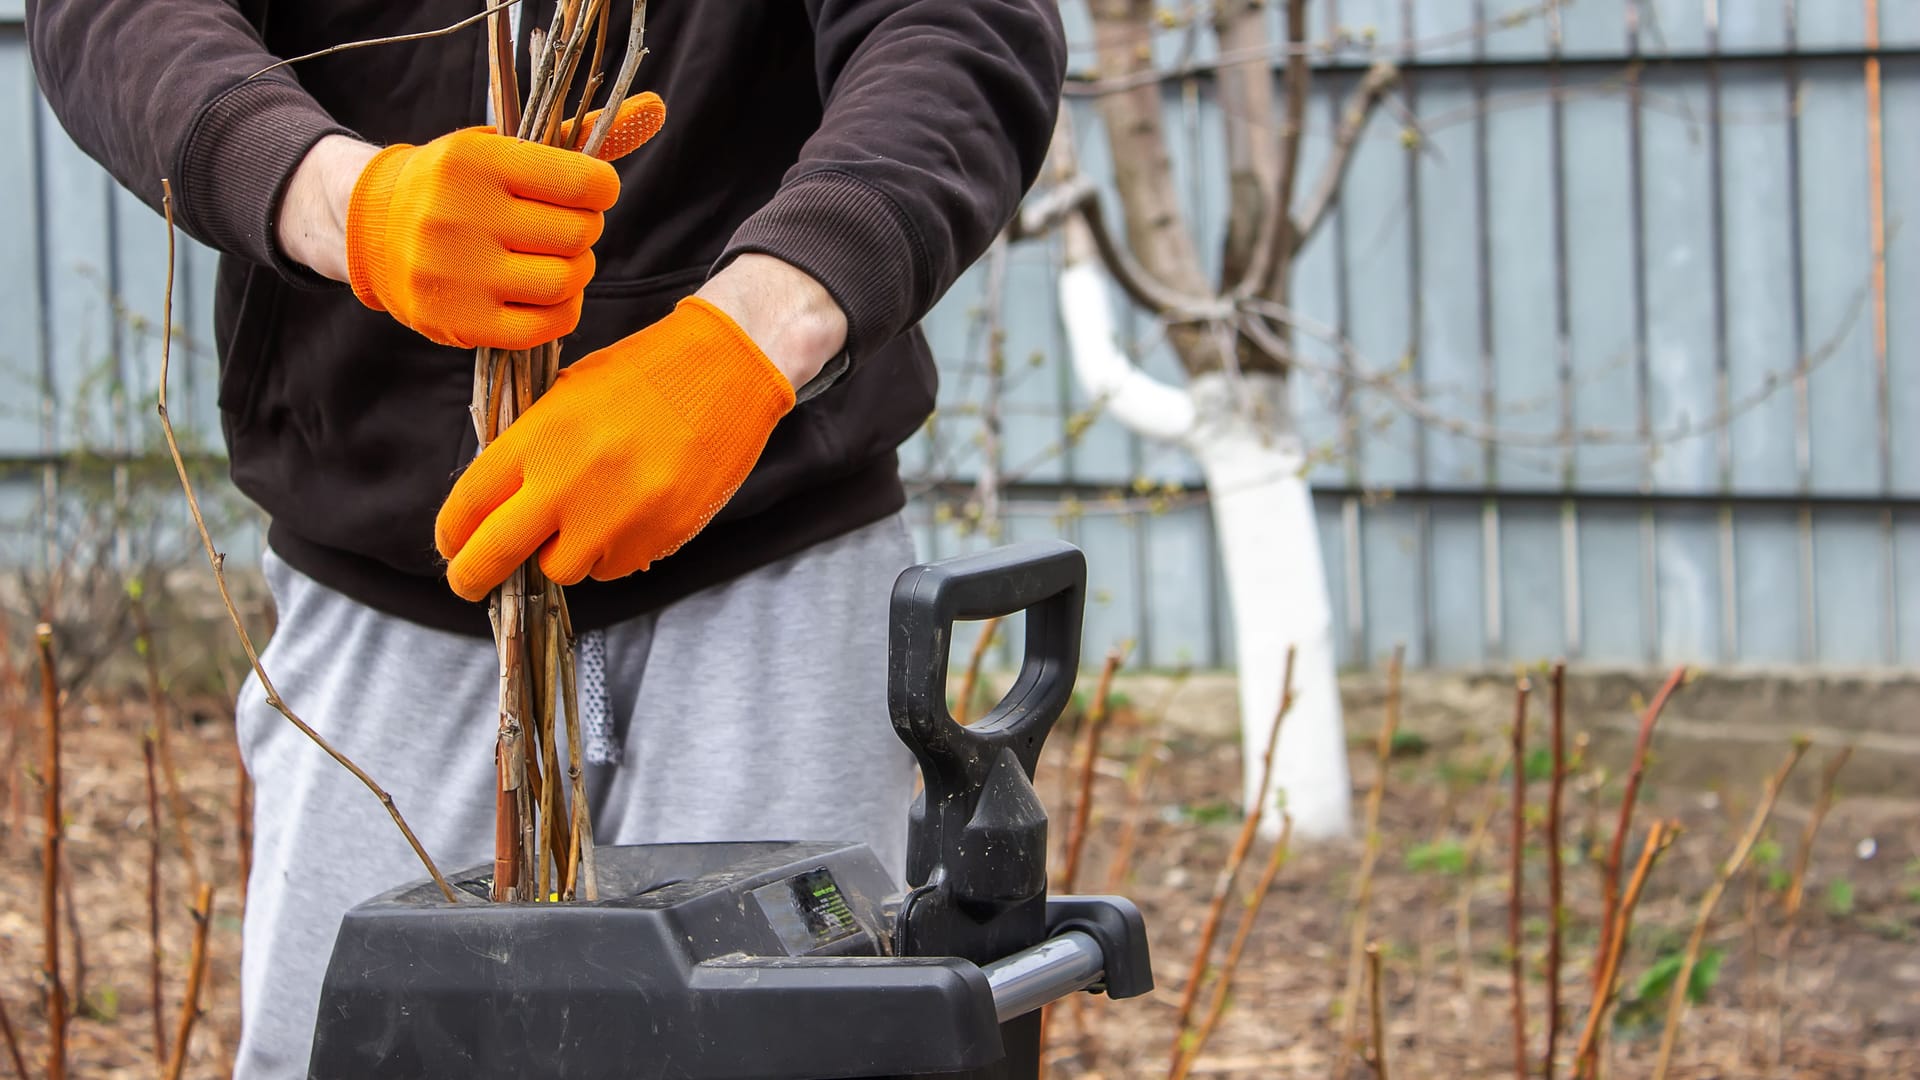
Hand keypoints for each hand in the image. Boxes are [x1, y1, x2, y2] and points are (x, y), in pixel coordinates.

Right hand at [276, 94, 665, 350]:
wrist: (375, 228)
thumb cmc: (460, 185)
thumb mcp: (507, 148)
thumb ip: (581, 136)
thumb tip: (656, 109)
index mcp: (476, 161)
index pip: (582, 181)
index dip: (600, 190)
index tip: (586, 192)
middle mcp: (460, 215)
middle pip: (579, 235)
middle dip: (583, 231)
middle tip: (561, 228)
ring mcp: (457, 273)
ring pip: (567, 281)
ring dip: (575, 272)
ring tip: (552, 259)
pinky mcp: (460, 322)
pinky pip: (546, 326)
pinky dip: (561, 311)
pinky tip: (544, 294)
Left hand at [433, 294, 799, 600]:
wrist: (728, 371)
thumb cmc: (646, 374)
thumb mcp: (569, 394)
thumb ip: (529, 448)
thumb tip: (496, 503)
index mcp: (539, 437)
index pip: (469, 503)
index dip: (451, 533)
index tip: (450, 544)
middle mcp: (570, 483)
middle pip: (496, 554)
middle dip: (473, 577)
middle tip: (468, 584)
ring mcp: (616, 517)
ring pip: (561, 569)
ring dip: (560, 555)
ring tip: (584, 520)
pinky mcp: (658, 537)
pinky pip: (614, 567)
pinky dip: (610, 552)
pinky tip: (629, 513)